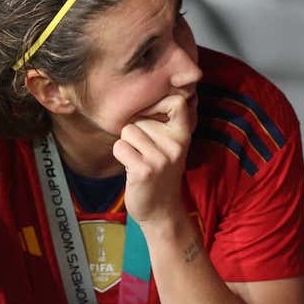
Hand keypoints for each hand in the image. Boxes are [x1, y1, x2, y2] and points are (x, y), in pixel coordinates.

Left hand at [112, 93, 193, 226]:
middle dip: (136, 132)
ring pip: (127, 131)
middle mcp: (175, 144)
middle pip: (140, 118)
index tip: (152, 117)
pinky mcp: (144, 170)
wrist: (162, 211)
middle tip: (146, 153)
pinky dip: (121, 157)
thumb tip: (148, 93)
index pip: (176, 101)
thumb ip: (165, 123)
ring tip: (139, 160)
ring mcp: (161, 158)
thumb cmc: (161, 172)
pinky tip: (132, 169)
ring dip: (127, 145)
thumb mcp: (172, 145)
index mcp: (183, 135)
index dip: (158, 103)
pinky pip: (120, 147)